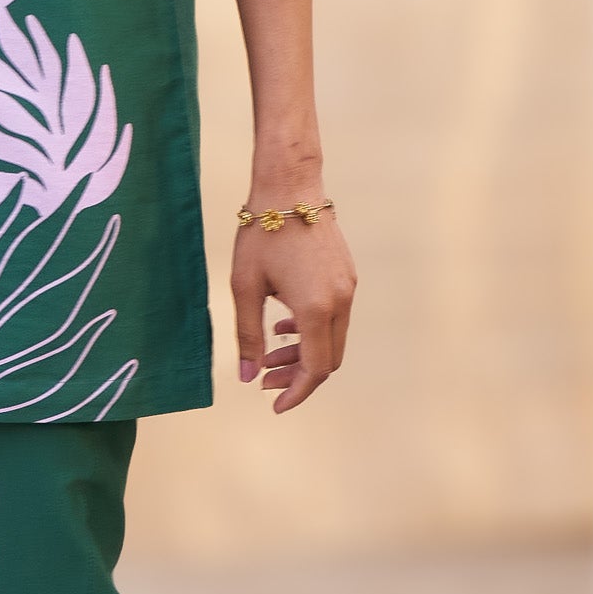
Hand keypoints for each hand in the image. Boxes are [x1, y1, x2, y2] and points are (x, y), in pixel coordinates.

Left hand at [233, 204, 354, 411]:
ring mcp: (348, 288)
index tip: (274, 406)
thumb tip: (247, 377)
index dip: (296, 392)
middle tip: (265, 381)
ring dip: (304, 353)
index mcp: (316, 309)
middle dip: (298, 376)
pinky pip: (335, 317)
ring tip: (270, 355)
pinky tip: (285, 325)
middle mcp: (340, 301)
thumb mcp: (245, 287)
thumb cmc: (261, 234)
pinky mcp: (347, 276)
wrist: (290, 187)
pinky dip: (312, 331)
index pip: (315, 368)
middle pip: (328, 359)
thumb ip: (247, 335)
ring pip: (333, 339)